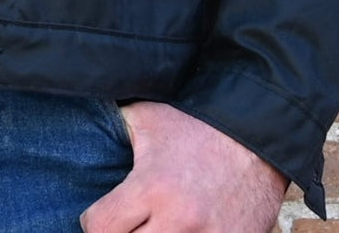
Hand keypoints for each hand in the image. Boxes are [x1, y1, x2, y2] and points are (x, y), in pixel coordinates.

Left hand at [80, 101, 287, 232]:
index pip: (100, 228)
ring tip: (153, 228)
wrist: (257, 135)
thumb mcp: (146, 118)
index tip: (99, 218)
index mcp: (152, 187)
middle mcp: (180, 221)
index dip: (93, 224)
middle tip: (127, 226)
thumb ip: (113, 131)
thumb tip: (81, 130)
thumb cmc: (195, 123)